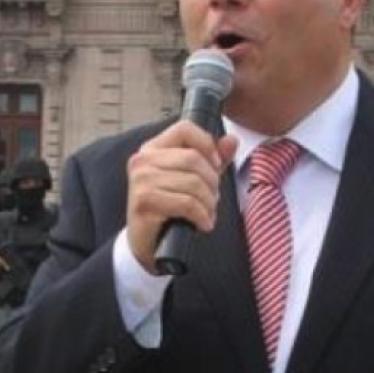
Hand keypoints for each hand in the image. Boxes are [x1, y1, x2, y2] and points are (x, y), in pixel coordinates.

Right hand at [126, 120, 237, 271]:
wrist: (146, 243)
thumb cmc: (168, 210)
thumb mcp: (192, 180)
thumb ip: (212, 159)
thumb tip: (232, 141)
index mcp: (153, 149)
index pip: (185, 128)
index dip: (207, 144)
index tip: (216, 166)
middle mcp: (142, 160)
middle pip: (193, 158)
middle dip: (212, 181)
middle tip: (213, 199)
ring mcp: (141, 180)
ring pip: (192, 182)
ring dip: (209, 202)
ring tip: (208, 213)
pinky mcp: (144, 202)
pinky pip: (186, 203)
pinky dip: (202, 216)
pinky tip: (203, 224)